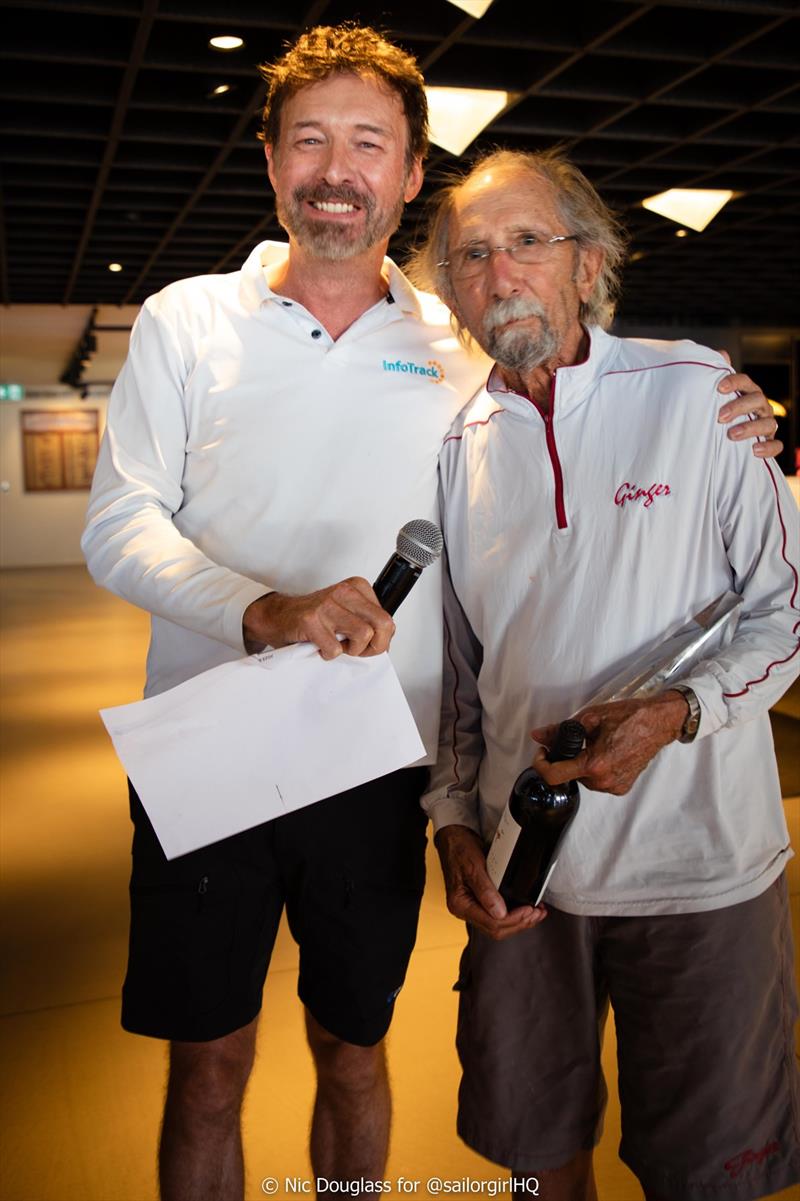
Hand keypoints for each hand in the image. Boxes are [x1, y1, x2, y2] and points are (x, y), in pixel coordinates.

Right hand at [242, 577, 394, 659]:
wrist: (279, 616)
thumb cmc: (314, 618)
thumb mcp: (347, 613)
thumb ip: (367, 622)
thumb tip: (385, 642)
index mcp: (357, 588)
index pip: (388, 618)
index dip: (380, 639)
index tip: (365, 644)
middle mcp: (344, 592)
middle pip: (382, 624)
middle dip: (374, 646)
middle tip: (357, 650)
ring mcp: (327, 605)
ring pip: (363, 635)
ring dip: (352, 650)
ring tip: (338, 646)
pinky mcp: (311, 620)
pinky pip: (335, 648)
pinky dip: (328, 654)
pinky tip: (320, 646)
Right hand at [434, 825, 546, 939]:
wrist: (454, 839)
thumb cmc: (460, 849)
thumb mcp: (474, 867)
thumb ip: (485, 891)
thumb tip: (499, 913)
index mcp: (460, 905)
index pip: (491, 923)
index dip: (513, 919)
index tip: (529, 909)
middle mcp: (465, 910)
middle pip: (496, 929)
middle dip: (520, 923)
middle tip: (537, 913)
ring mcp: (473, 907)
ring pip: (499, 925)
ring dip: (520, 921)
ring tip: (537, 912)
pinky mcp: (481, 902)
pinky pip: (499, 916)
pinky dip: (514, 914)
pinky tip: (526, 909)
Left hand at [530, 691, 686, 795]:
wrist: (658, 723)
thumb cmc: (629, 717)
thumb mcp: (590, 718)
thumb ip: (560, 730)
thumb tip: (539, 735)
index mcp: (594, 764)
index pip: (553, 775)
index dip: (541, 764)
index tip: (543, 752)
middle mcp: (604, 780)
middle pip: (569, 775)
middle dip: (567, 759)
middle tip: (577, 741)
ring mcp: (614, 786)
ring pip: (584, 779)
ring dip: (582, 764)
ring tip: (596, 744)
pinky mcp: (622, 787)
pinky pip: (599, 781)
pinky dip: (596, 769)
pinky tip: (606, 753)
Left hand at [717, 372, 781, 458]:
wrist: (727, 440)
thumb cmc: (722, 415)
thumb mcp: (717, 398)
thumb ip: (717, 376)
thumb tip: (721, 354)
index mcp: (748, 393)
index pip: (745, 382)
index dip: (734, 383)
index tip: (719, 388)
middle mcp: (760, 407)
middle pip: (757, 400)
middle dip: (739, 407)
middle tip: (721, 416)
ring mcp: (767, 425)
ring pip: (768, 423)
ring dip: (750, 428)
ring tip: (732, 435)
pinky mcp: (769, 443)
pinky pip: (777, 445)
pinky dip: (768, 447)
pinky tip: (754, 450)